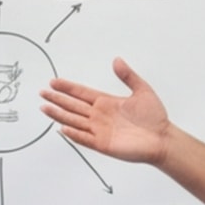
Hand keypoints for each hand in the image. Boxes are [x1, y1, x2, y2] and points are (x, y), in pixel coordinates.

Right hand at [40, 56, 176, 164]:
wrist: (162, 139)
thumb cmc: (155, 117)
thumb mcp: (142, 90)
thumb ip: (128, 75)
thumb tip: (117, 60)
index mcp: (106, 102)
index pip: (81, 93)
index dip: (67, 87)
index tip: (54, 82)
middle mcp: (99, 116)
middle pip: (73, 106)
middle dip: (57, 99)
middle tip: (42, 92)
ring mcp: (100, 130)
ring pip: (74, 121)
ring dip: (59, 115)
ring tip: (45, 107)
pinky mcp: (103, 144)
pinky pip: (84, 138)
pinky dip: (73, 134)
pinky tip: (62, 128)